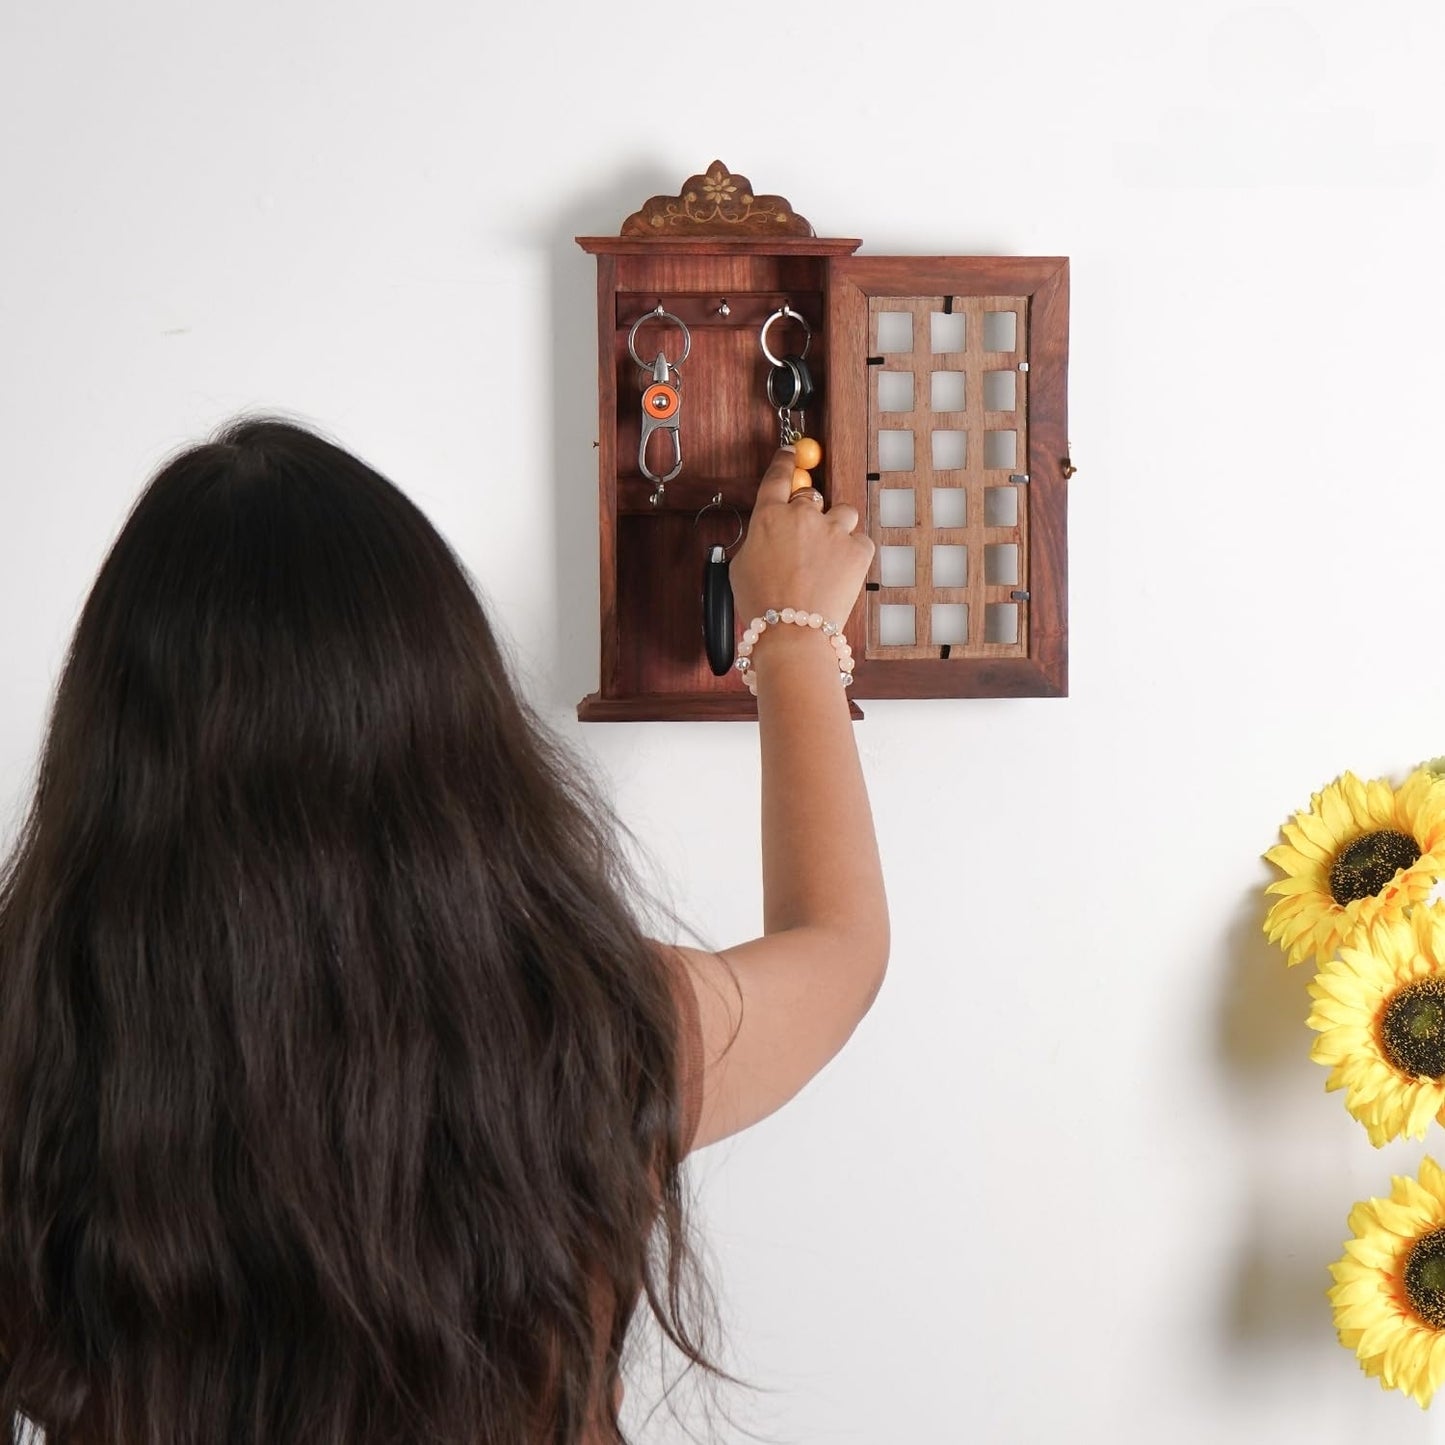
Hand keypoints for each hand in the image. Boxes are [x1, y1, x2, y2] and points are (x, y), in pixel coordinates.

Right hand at [731, 450, 874, 628]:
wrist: (792, 632)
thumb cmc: (762, 605)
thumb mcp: (741, 566)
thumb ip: (757, 539)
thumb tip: (769, 534)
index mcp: (769, 516)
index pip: (778, 476)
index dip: (785, 461)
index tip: (791, 452)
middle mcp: (802, 515)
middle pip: (810, 498)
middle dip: (809, 516)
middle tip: (805, 545)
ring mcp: (833, 530)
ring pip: (842, 513)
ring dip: (836, 528)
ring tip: (827, 557)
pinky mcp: (858, 549)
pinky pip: (860, 540)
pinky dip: (853, 553)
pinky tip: (840, 572)